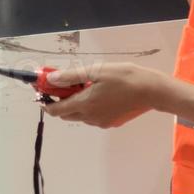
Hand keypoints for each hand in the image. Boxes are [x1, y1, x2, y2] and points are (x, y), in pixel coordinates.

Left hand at [42, 62, 170, 128]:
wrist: (151, 90)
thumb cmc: (123, 77)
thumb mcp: (95, 71)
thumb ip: (70, 76)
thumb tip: (50, 79)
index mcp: (84, 104)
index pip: (56, 110)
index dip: (45, 102)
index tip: (42, 92)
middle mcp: (90, 117)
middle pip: (66, 114)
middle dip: (60, 102)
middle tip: (64, 86)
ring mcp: (101, 122)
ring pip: (79, 116)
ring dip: (75, 105)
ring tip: (84, 87)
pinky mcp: (111, 123)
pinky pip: (92, 117)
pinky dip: (88, 108)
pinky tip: (98, 94)